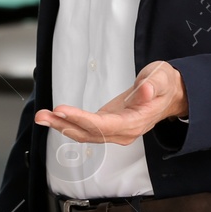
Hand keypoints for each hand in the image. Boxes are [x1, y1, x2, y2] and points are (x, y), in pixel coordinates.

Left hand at [33, 59, 187, 144]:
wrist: (169, 95)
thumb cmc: (165, 84)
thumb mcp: (162, 78)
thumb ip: (153, 85)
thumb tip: (146, 90)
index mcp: (136, 121)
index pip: (104, 125)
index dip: (82, 119)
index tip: (62, 110)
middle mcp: (123, 132)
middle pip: (89, 133)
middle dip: (64, 124)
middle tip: (41, 115)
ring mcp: (115, 131)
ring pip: (85, 133)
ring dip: (61, 126)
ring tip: (41, 116)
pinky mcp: (108, 126)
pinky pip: (86, 129)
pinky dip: (68, 123)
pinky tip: (53, 118)